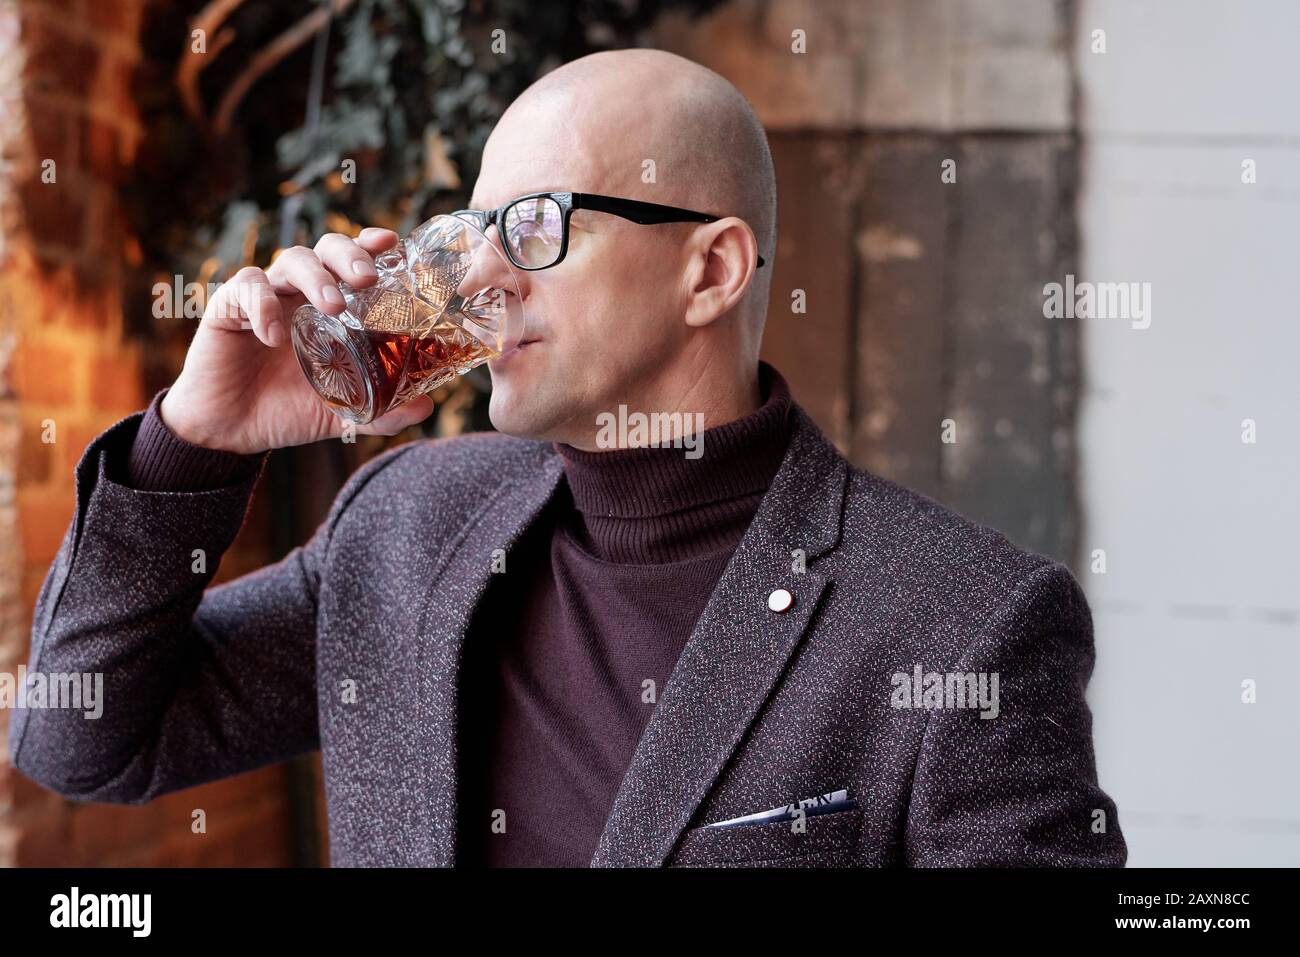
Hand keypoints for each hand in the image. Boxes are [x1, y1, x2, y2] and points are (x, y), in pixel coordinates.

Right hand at [159, 227, 434, 453]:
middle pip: (327, 248)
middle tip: (368, 278)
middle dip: (349, 255)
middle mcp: (301, 294)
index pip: (354, 262)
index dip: (371, 245)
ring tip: (334, 306)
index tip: (392, 242)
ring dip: (316, 277)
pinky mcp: (229, 307)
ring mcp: (266, 296)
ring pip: (291, 260)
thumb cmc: (286, 409)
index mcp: (330, 307)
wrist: (232, 431)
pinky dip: (263, 306)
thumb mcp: (342, 414)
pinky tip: (274, 336)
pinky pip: (246, 289)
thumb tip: (426, 407)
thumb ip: (382, 413)